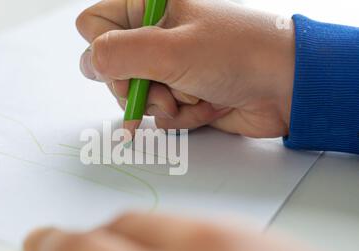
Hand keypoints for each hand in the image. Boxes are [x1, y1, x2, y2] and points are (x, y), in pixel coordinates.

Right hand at [76, 0, 294, 137]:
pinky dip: (181, 115)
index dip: (104, 50)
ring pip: (136, 95)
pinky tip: (205, 105)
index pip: (93, 25)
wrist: (285, 86)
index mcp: (149, 7)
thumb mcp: (170, 50)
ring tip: (194, 95)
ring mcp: (168, 65)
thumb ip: (117, 53)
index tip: (128, 64)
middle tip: (165, 87)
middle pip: (112, 67)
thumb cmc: (237, 55)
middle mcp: (155, 35)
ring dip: (163, 104)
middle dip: (138, 87)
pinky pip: (160, 112)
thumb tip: (89, 64)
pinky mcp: (181, 92)